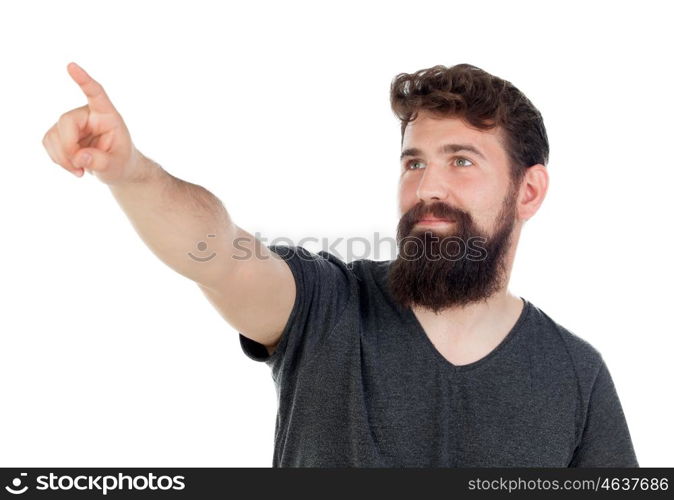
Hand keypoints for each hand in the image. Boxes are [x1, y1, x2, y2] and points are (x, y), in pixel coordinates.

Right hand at [42, 62, 145, 184]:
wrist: (117, 168)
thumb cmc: (121, 162)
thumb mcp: (117, 166)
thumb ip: (101, 162)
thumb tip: (80, 158)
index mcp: (107, 115)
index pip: (96, 93)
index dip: (84, 81)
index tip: (71, 66)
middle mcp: (88, 114)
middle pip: (66, 122)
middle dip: (68, 148)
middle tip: (79, 168)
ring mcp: (72, 122)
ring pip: (53, 135)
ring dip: (62, 158)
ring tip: (79, 171)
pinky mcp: (60, 132)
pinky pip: (48, 143)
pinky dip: (57, 159)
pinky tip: (73, 166)